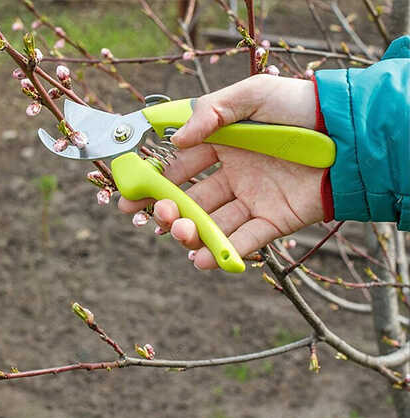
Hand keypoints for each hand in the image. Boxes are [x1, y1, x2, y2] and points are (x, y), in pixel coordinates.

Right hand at [119, 74, 325, 269]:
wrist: (350, 133)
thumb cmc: (300, 106)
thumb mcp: (252, 94)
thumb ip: (211, 111)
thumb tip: (176, 140)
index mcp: (224, 145)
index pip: (181, 166)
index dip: (155, 179)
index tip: (131, 192)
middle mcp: (234, 175)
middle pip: (193, 199)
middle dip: (169, 211)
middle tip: (157, 217)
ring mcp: (253, 199)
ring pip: (214, 223)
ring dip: (192, 233)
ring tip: (180, 235)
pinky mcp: (274, 221)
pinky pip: (245, 240)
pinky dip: (224, 251)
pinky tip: (203, 259)